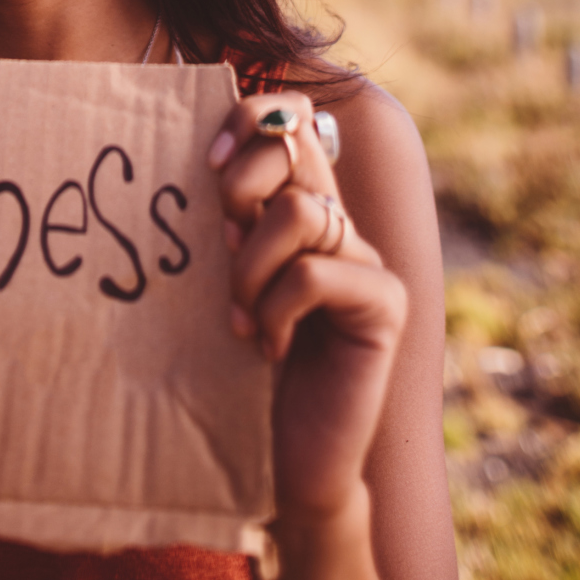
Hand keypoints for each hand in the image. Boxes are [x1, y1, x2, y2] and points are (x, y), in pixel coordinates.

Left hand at [210, 93, 406, 525]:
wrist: (285, 462)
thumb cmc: (236, 372)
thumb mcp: (219, 282)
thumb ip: (221, 225)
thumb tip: (195, 161)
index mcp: (299, 205)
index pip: (288, 119)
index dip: (248, 117)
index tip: (204, 161)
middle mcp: (337, 221)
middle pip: (292, 144)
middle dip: (239, 184)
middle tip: (220, 242)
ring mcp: (366, 261)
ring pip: (298, 212)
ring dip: (249, 265)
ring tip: (239, 316)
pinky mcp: (384, 304)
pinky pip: (316, 274)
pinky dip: (276, 310)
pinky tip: (267, 347)